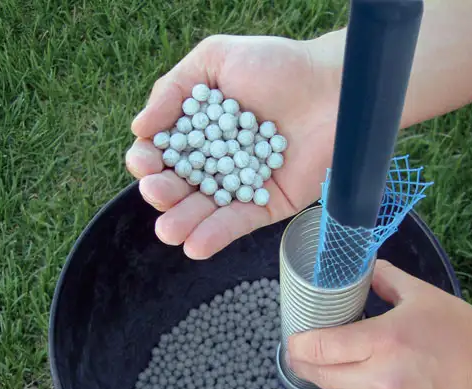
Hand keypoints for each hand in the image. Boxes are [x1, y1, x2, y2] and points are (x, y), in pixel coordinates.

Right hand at [125, 34, 339, 258]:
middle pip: (180, 183)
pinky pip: (240, 223)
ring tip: (169, 230)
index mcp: (199, 129)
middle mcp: (216, 160)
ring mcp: (241, 185)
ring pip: (206, 209)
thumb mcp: (216, 59)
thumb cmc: (277, 66)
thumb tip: (138, 128)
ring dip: (184, 222)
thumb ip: (172, 90)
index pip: (164, 151)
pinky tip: (195, 246)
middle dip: (164, 192)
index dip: (149, 159)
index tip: (145, 162)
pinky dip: (217, 235)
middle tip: (158, 192)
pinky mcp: (269, 205)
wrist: (333, 87)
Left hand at [287, 259, 471, 388]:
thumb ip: (384, 279)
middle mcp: (382, 381)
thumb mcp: (421, 295)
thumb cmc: (460, 331)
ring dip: (350, 384)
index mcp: (383, 342)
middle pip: (322, 377)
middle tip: (308, 356)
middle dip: (310, 365)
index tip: (294, 341)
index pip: (319, 348)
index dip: (299, 345)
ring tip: (374, 370)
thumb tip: (362, 268)